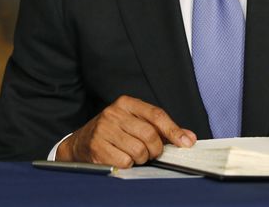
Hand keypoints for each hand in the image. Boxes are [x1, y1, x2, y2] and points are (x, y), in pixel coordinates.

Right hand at [56, 96, 196, 167]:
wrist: (80, 143)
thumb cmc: (114, 132)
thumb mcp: (135, 123)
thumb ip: (162, 129)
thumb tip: (188, 138)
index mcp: (126, 103)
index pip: (156, 115)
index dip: (174, 130)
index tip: (186, 143)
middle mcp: (114, 113)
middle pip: (150, 135)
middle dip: (155, 149)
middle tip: (151, 153)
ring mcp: (103, 130)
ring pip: (139, 151)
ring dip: (141, 158)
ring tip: (133, 155)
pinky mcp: (97, 147)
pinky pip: (125, 162)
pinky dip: (128, 165)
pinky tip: (121, 158)